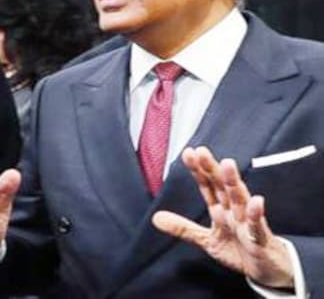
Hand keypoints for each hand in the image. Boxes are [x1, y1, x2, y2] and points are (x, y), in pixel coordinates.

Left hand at [152, 146, 293, 288]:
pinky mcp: (260, 239)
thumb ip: (183, 228)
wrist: (267, 271)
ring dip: (233, 182)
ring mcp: (247, 223)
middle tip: (202, 151)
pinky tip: (256, 201)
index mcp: (221, 210)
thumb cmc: (240, 250)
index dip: (198, 170)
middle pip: (222, 186)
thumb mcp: (206, 240)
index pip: (207, 186)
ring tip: (227, 164)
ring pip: (240, 199)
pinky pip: (257, 226)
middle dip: (212, 169)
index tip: (188, 152)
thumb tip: (155, 218)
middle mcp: (234, 211)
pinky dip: (256, 214)